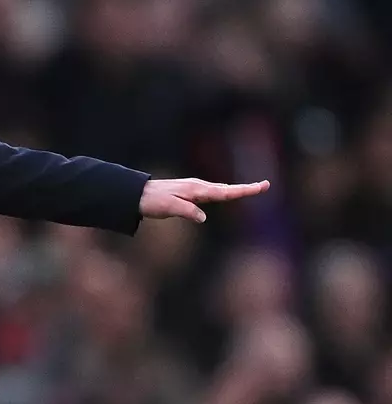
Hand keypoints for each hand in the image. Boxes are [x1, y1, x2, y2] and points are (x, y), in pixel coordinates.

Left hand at [138, 178, 269, 222]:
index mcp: (197, 190)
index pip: (225, 191)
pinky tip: (225, 193)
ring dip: (236, 189)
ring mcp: (194, 188)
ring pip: (220, 189)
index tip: (261, 186)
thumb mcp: (169, 208)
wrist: (138, 194)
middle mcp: (198, 186)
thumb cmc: (154, 201)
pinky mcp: (189, 192)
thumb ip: (187, 211)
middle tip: (265, 185)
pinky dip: (223, 192)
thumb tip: (203, 217)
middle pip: (227, 188)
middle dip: (246, 188)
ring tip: (252, 189)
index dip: (244, 190)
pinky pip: (211, 192)